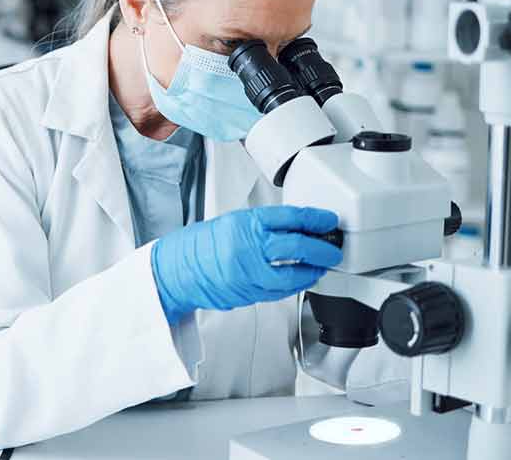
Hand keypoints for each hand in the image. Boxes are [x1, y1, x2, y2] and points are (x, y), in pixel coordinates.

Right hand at [151, 206, 342, 324]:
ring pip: (292, 274)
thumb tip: (295, 228)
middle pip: (296, 246)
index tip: (328, 221)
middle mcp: (247, 247)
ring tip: (321, 267)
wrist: (177, 271)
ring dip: (312, 271)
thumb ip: (261, 226)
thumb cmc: (200, 246)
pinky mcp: (248, 293)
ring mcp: (248, 273)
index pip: (289, 217)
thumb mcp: (231, 223)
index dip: (315, 219)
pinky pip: (280, 291)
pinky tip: (302, 279)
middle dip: (321, 248)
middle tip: (333, 249)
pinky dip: (295, 285)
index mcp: (243, 224)